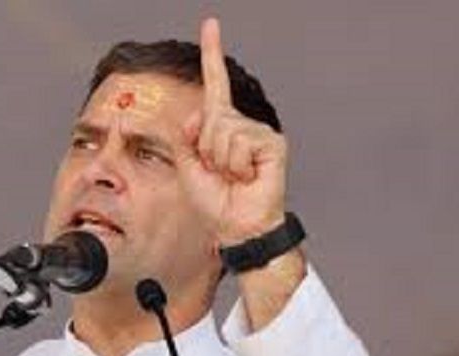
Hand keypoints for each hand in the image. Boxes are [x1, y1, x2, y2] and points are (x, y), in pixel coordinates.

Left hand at [178, 18, 288, 246]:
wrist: (235, 227)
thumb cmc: (215, 201)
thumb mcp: (187, 165)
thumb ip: (186, 135)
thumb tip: (199, 113)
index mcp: (219, 128)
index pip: (215, 85)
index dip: (212, 54)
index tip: (210, 25)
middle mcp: (240, 125)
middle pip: (210, 115)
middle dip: (204, 148)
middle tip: (218, 173)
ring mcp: (257, 133)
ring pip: (222, 130)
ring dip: (219, 159)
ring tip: (233, 176)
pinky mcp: (272, 143)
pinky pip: (239, 142)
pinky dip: (235, 164)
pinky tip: (247, 176)